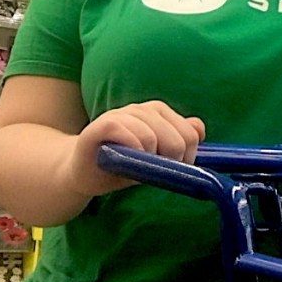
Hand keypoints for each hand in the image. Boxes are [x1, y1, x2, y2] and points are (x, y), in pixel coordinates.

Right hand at [65, 101, 204, 196]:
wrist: (82, 172)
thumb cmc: (121, 165)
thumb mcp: (155, 157)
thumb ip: (179, 141)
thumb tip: (199, 128)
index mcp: (159, 113)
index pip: (191, 134)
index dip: (187, 158)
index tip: (172, 169)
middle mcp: (142, 109)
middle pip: (176, 139)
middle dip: (170, 163)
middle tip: (153, 172)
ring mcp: (121, 114)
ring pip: (151, 136)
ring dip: (146, 160)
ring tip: (134, 166)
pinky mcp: (102, 124)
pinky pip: (125, 132)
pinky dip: (130, 150)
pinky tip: (123, 159)